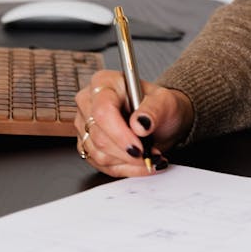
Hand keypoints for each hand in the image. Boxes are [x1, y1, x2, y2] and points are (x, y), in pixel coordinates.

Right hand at [74, 69, 193, 177]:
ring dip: (127, 162)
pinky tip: (139, 163)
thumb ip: (154, 109)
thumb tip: (141, 124)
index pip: (103, 111)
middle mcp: (89, 102)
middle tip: (150, 154)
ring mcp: (85, 125)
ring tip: (148, 156)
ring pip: (99, 154)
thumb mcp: (165, 101)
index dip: (120, 133)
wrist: (158, 119)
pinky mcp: (86, 145)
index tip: (139, 147)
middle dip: (127, 152)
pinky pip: (101, 165)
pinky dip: (124, 168)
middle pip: (98, 136)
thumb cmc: (158, 105)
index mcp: (104, 83)